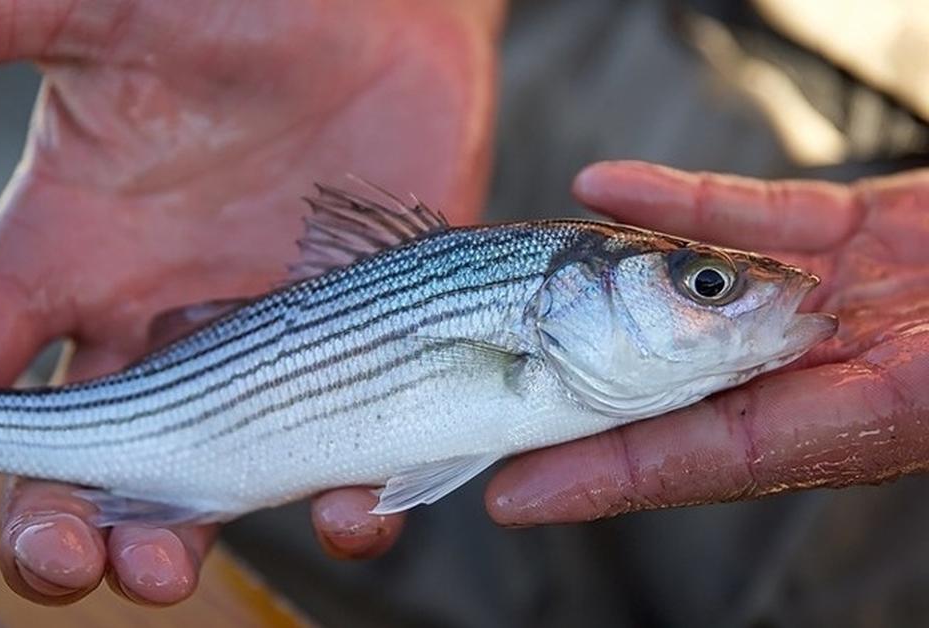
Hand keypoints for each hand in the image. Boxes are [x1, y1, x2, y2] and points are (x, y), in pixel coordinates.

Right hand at [0, 0, 503, 603]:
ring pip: (194, 483)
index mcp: (69, 251)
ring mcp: (254, 346)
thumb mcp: (92, 10)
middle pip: (74, 460)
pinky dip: (345, 502)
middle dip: (50, 527)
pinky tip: (351, 512)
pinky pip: (341, 455)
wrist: (379, 3)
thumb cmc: (233, 0)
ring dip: (168, 544)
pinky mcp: (352, 349)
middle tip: (57, 555)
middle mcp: (149, 318)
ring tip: (160, 572)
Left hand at [487, 161, 928, 524]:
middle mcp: (825, 369)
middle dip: (577, 386)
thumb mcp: (922, 389)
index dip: (603, 476)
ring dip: (604, 280)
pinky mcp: (848, 229)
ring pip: (693, 290)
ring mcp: (831, 294)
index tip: (512, 497)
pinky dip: (673, 202)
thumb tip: (773, 348)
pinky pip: (745, 211)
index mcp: (851, 427)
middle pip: (677, 381)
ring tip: (517, 274)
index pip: (700, 457)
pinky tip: (601, 186)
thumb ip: (864, 400)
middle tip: (480, 391)